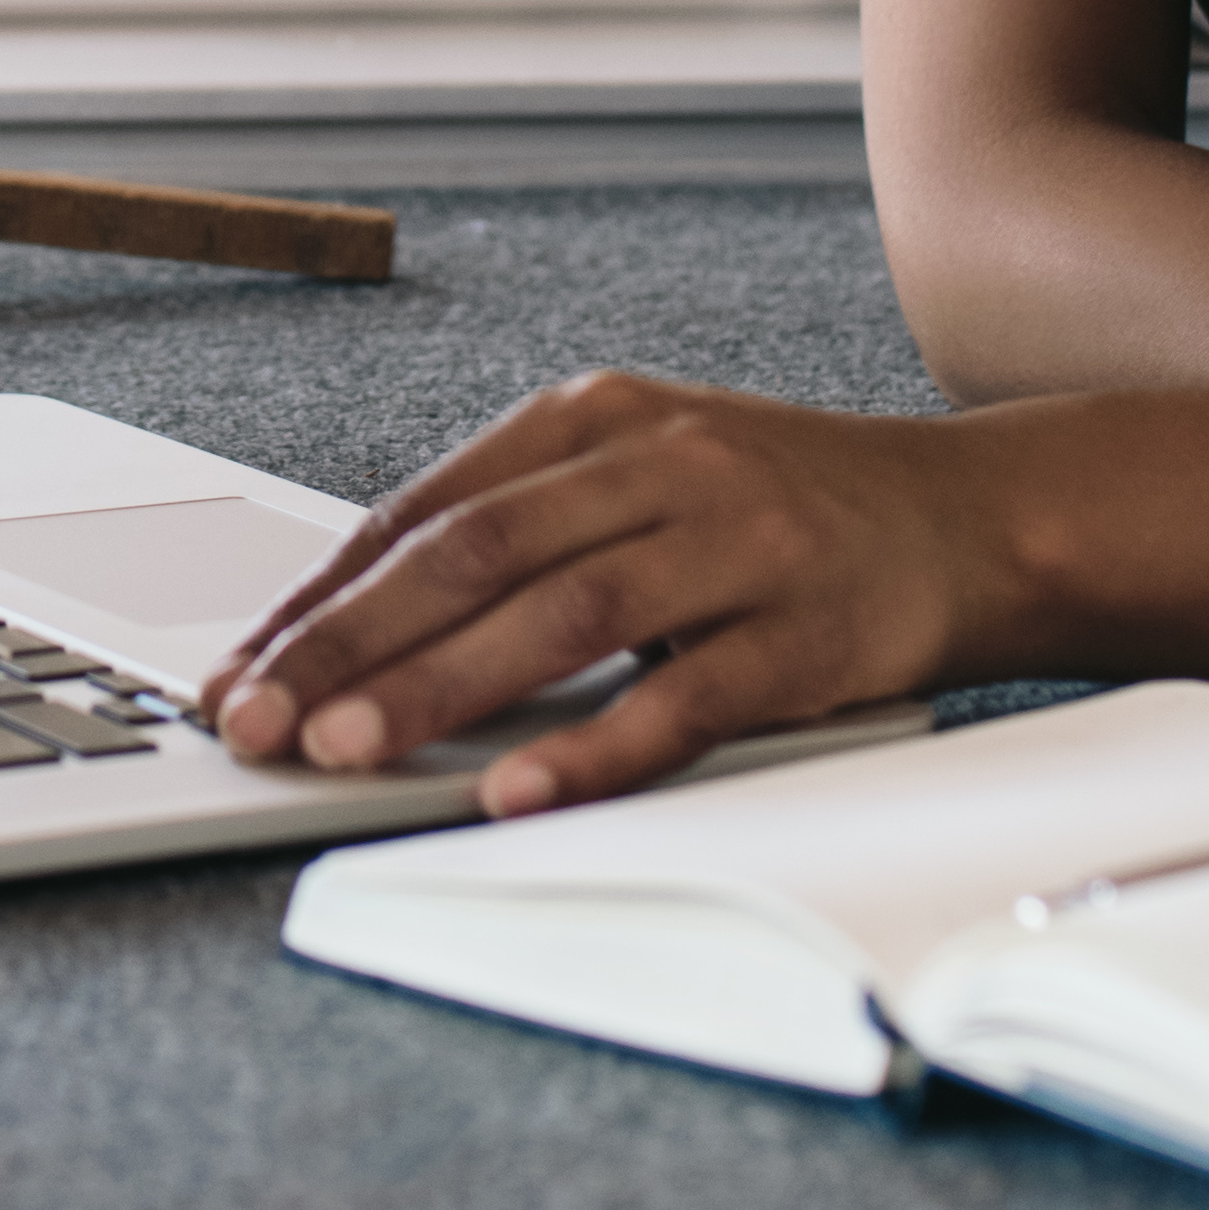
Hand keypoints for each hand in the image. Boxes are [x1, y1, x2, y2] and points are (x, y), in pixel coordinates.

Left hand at [209, 368, 999, 815]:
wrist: (969, 517)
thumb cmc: (774, 513)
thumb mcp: (639, 481)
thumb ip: (521, 536)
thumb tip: (356, 635)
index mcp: (594, 419)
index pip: (426, 510)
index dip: (324, 594)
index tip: (240, 667)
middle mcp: (659, 463)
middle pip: (475, 554)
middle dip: (350, 642)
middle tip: (260, 716)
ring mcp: (738, 542)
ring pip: (564, 616)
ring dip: (443, 688)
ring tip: (350, 748)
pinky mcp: (807, 631)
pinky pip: (684, 696)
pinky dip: (594, 746)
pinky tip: (518, 791)